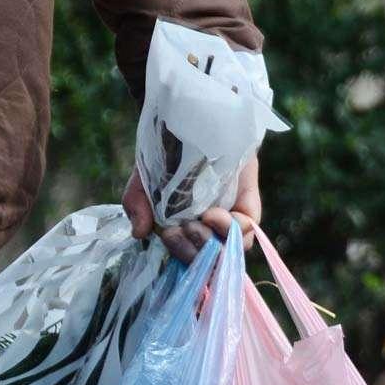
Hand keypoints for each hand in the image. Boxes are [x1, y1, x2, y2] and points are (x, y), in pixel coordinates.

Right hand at [122, 157, 262, 262]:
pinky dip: (233, 229)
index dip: (180, 254)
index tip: (169, 234)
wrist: (192, 124)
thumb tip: (139, 232)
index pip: (187, 259)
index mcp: (184, 232)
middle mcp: (208, 231)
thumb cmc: (166, 156)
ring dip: (213, 243)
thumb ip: (136, 205)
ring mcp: (229, 220)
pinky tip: (215, 215)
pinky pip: (247, 230)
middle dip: (195, 251)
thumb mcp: (145, 181)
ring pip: (229, 251)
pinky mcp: (247, 206)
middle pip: (209, 260)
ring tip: (200, 222)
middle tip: (186, 228)